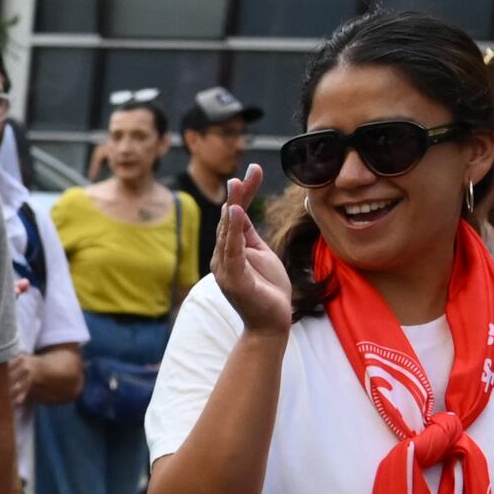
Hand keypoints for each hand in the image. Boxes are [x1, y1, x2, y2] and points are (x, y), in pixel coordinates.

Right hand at [209, 173, 291, 330]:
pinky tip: (236, 212)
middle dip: (239, 194)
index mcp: (230, 250)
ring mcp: (225, 269)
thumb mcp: (261, 254)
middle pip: (229, 219)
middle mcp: (222, 257)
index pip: (235, 215)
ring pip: (227, 232)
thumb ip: (249, 235)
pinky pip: (232, 251)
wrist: (271, 324)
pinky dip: (233, 231)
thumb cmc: (267, 290)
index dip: (244, 192)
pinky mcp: (233, 280)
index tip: (254, 169)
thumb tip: (241, 209)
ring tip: (237, 185)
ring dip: (233, 207)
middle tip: (248, 171)